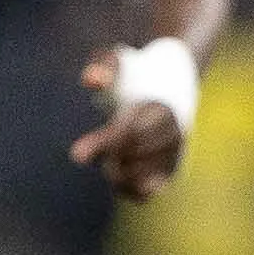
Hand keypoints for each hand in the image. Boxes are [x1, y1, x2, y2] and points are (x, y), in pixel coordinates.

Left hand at [67, 49, 189, 204]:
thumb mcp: (118, 61)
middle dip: (107, 156)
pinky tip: (115, 174)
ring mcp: (176, 154)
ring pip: (139, 179)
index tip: (76, 155)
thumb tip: (92, 79)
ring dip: (115, 172)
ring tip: (109, 157)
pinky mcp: (171, 172)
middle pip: (134, 158)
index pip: (131, 133)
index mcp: (162, 108)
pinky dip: (125, 189)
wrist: (167, 86)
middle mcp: (176, 133)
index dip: (104, 144)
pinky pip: (145, 193)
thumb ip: (104, 66)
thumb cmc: (134, 73)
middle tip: (88, 151)